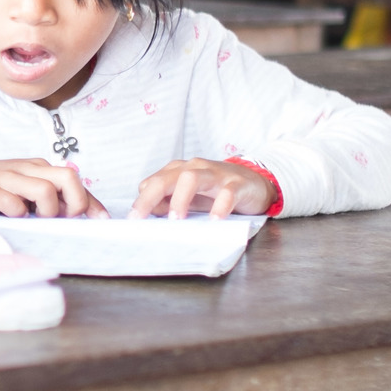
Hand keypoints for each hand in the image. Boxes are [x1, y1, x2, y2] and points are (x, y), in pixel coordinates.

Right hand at [0, 159, 106, 218]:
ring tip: (35, 219)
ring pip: (46, 190)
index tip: (101, 220)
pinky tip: (12, 216)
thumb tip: (74, 214)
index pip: (74, 179)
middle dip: (76, 202)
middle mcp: (26, 169)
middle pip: (68, 177)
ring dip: (48, 211)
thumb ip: (45, 198)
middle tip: (65, 219)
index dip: (91, 202)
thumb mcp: (20, 189)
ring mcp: (7, 178)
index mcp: (36, 168)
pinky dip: (19, 212)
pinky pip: (14, 202)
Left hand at [129, 158, 273, 219]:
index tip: (134, 221)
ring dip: (180, 199)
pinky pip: (227, 193)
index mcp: (180, 171)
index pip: (154, 183)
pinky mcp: (237, 184)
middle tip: (140, 218)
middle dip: (150, 198)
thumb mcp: (190, 198)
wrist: (256, 183)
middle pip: (167, 178)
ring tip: (176, 220)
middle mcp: (195, 169)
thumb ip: (169, 203)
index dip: (142, 201)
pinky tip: (214, 221)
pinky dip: (219, 207)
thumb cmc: (218, 191)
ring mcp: (216, 175)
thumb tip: (150, 212)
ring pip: (192, 178)